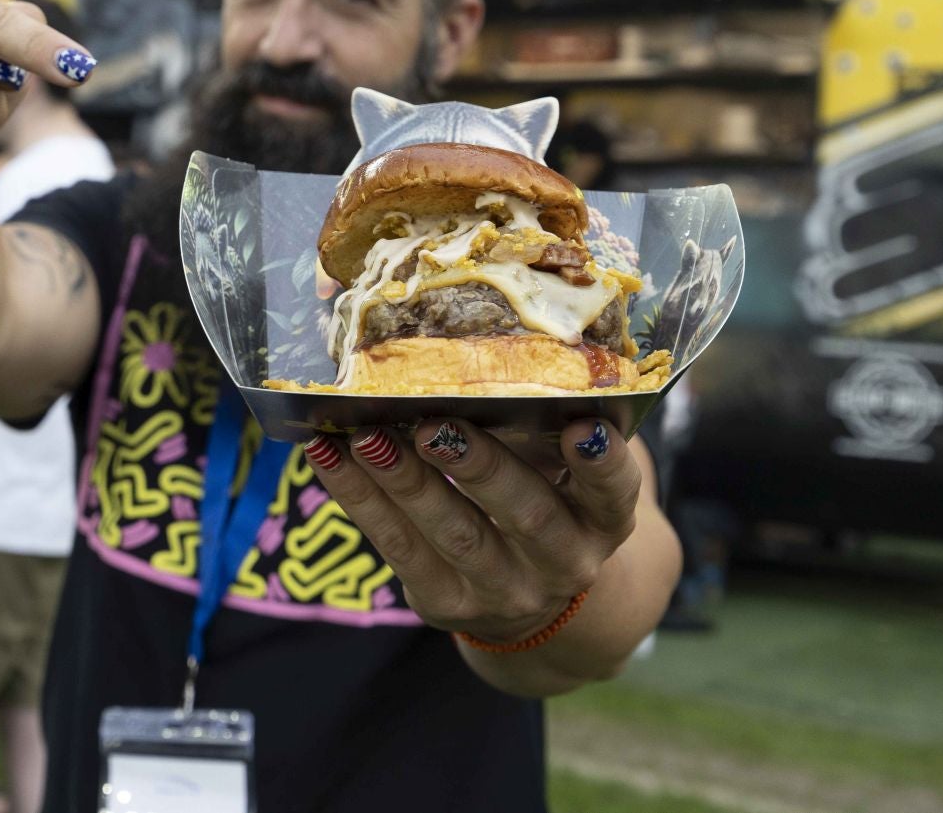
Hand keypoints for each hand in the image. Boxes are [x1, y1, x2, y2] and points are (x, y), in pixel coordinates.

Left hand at [304, 418, 641, 644]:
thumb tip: (468, 340)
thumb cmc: (540, 496)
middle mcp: (565, 561)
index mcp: (603, 518)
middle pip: (526, 515)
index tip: (582, 426)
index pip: (614, 491)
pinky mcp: (447, 603)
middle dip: (480, 467)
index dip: (602, 464)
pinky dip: (360, 498)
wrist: (528, 598)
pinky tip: (328, 456)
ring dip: (406, 482)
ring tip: (367, 438)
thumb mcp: (557, 468)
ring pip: (455, 535)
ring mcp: (507, 590)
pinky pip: (398, 548)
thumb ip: (536, 419)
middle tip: (435, 424)